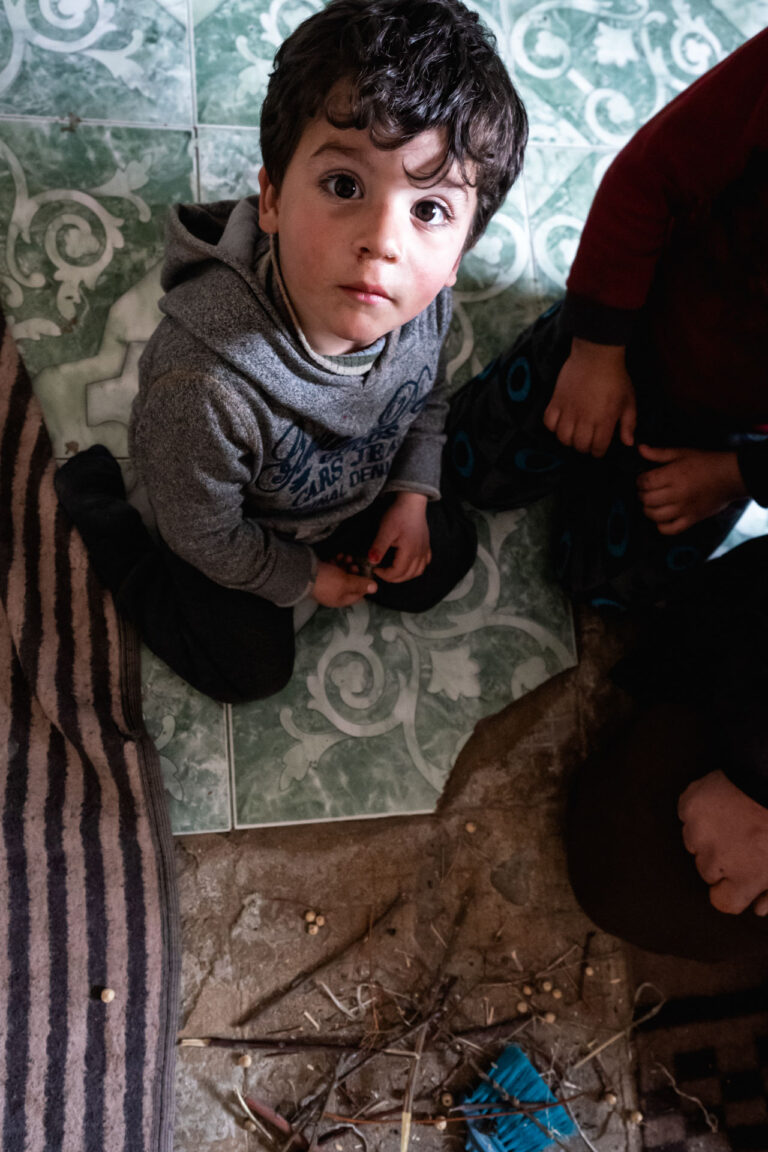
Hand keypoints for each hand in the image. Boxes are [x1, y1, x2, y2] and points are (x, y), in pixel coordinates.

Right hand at [310, 560, 376, 607]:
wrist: (300, 572)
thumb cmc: (326, 581)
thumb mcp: (346, 582)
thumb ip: (361, 584)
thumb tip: (376, 588)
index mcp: (341, 600)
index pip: (359, 594)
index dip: (365, 583)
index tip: (367, 572)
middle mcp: (334, 593)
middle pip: (350, 582)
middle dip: (354, 571)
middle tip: (354, 563)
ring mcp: (327, 583)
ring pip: (342, 573)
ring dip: (346, 564)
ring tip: (346, 557)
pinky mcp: (321, 573)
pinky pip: (333, 568)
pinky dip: (337, 562)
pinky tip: (337, 556)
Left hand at [368, 492, 430, 582]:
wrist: (412, 501)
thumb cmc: (399, 513)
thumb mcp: (385, 530)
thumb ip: (379, 547)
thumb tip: (372, 561)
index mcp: (409, 551)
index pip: (397, 572)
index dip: (385, 575)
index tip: (375, 568)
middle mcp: (419, 553)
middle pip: (408, 575)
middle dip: (393, 578)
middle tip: (381, 572)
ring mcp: (424, 549)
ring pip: (418, 571)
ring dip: (405, 575)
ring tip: (393, 571)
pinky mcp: (426, 545)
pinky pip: (425, 563)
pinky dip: (416, 568)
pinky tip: (408, 564)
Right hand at [543, 338, 635, 456]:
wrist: (597, 354)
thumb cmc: (615, 377)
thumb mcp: (629, 400)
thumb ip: (629, 423)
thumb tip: (628, 442)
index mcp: (605, 420)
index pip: (598, 448)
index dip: (599, 451)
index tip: (599, 447)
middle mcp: (585, 418)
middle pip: (580, 446)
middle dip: (584, 447)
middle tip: (587, 440)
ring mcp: (569, 410)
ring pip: (563, 437)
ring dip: (569, 439)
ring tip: (574, 433)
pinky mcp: (556, 401)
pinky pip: (549, 422)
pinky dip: (553, 426)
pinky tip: (561, 422)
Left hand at [636, 447, 745, 534]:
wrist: (731, 476)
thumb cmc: (707, 463)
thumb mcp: (683, 453)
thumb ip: (659, 453)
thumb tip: (640, 449)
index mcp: (674, 475)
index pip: (645, 482)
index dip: (639, 481)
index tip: (642, 479)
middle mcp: (677, 493)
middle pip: (647, 499)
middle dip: (641, 495)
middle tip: (645, 491)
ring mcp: (684, 508)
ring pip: (655, 516)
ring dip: (648, 510)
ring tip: (651, 504)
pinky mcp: (692, 519)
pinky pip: (670, 529)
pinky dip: (661, 526)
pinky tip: (662, 518)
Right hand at [678, 770, 767, 914]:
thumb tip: (758, 908)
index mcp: (745, 878)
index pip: (722, 902)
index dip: (733, 889)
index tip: (741, 877)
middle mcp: (716, 860)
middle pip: (707, 872)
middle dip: (721, 861)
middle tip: (742, 841)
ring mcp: (699, 832)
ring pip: (694, 844)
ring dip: (708, 836)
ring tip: (732, 820)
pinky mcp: (689, 806)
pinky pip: (687, 816)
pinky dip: (698, 813)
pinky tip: (719, 805)